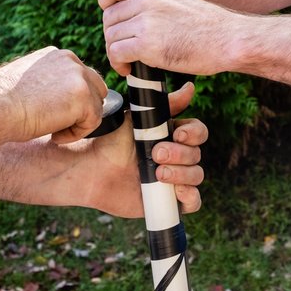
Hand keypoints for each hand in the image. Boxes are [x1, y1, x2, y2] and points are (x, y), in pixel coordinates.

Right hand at [0, 47, 107, 143]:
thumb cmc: (1, 102)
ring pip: (95, 107)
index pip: (81, 78)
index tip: (50, 113)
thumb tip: (61, 97)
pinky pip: (93, 122)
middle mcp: (71, 60)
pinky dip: (76, 134)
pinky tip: (54, 135)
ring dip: (77, 123)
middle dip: (82, 109)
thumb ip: (50, 81)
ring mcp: (79, 77)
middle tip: (56, 124)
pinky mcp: (83, 98)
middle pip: (96, 89)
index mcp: (58, 55)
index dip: (71, 101)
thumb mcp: (28, 81)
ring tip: (52, 130)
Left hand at [78, 82, 206, 216]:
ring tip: (158, 173)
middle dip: (180, 154)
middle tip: (156, 153)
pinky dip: (190, 197)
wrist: (92, 167)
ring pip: (196, 176)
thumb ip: (166, 104)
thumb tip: (190, 88)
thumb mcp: (139, 118)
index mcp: (172, 136)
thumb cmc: (112, 140)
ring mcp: (173, 179)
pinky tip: (176, 191)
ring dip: (182, 174)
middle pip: (197, 154)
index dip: (193, 133)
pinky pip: (193, 202)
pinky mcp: (167, 201)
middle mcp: (176, 157)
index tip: (178, 134)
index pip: (198, 133)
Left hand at [98, 0, 234, 75]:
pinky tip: (129, 69)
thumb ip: (153, 2)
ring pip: (111, 36)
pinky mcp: (147, 44)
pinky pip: (116, 52)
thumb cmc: (207, 27)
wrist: (228, 40)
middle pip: (108, 17)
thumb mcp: (176, 0)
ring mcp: (146, 20)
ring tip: (128, 61)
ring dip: (116, 52)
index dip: (105, 4)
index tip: (115, 20)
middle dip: (113, 35)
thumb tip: (129, 15)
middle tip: (125, 48)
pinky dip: (119, 64)